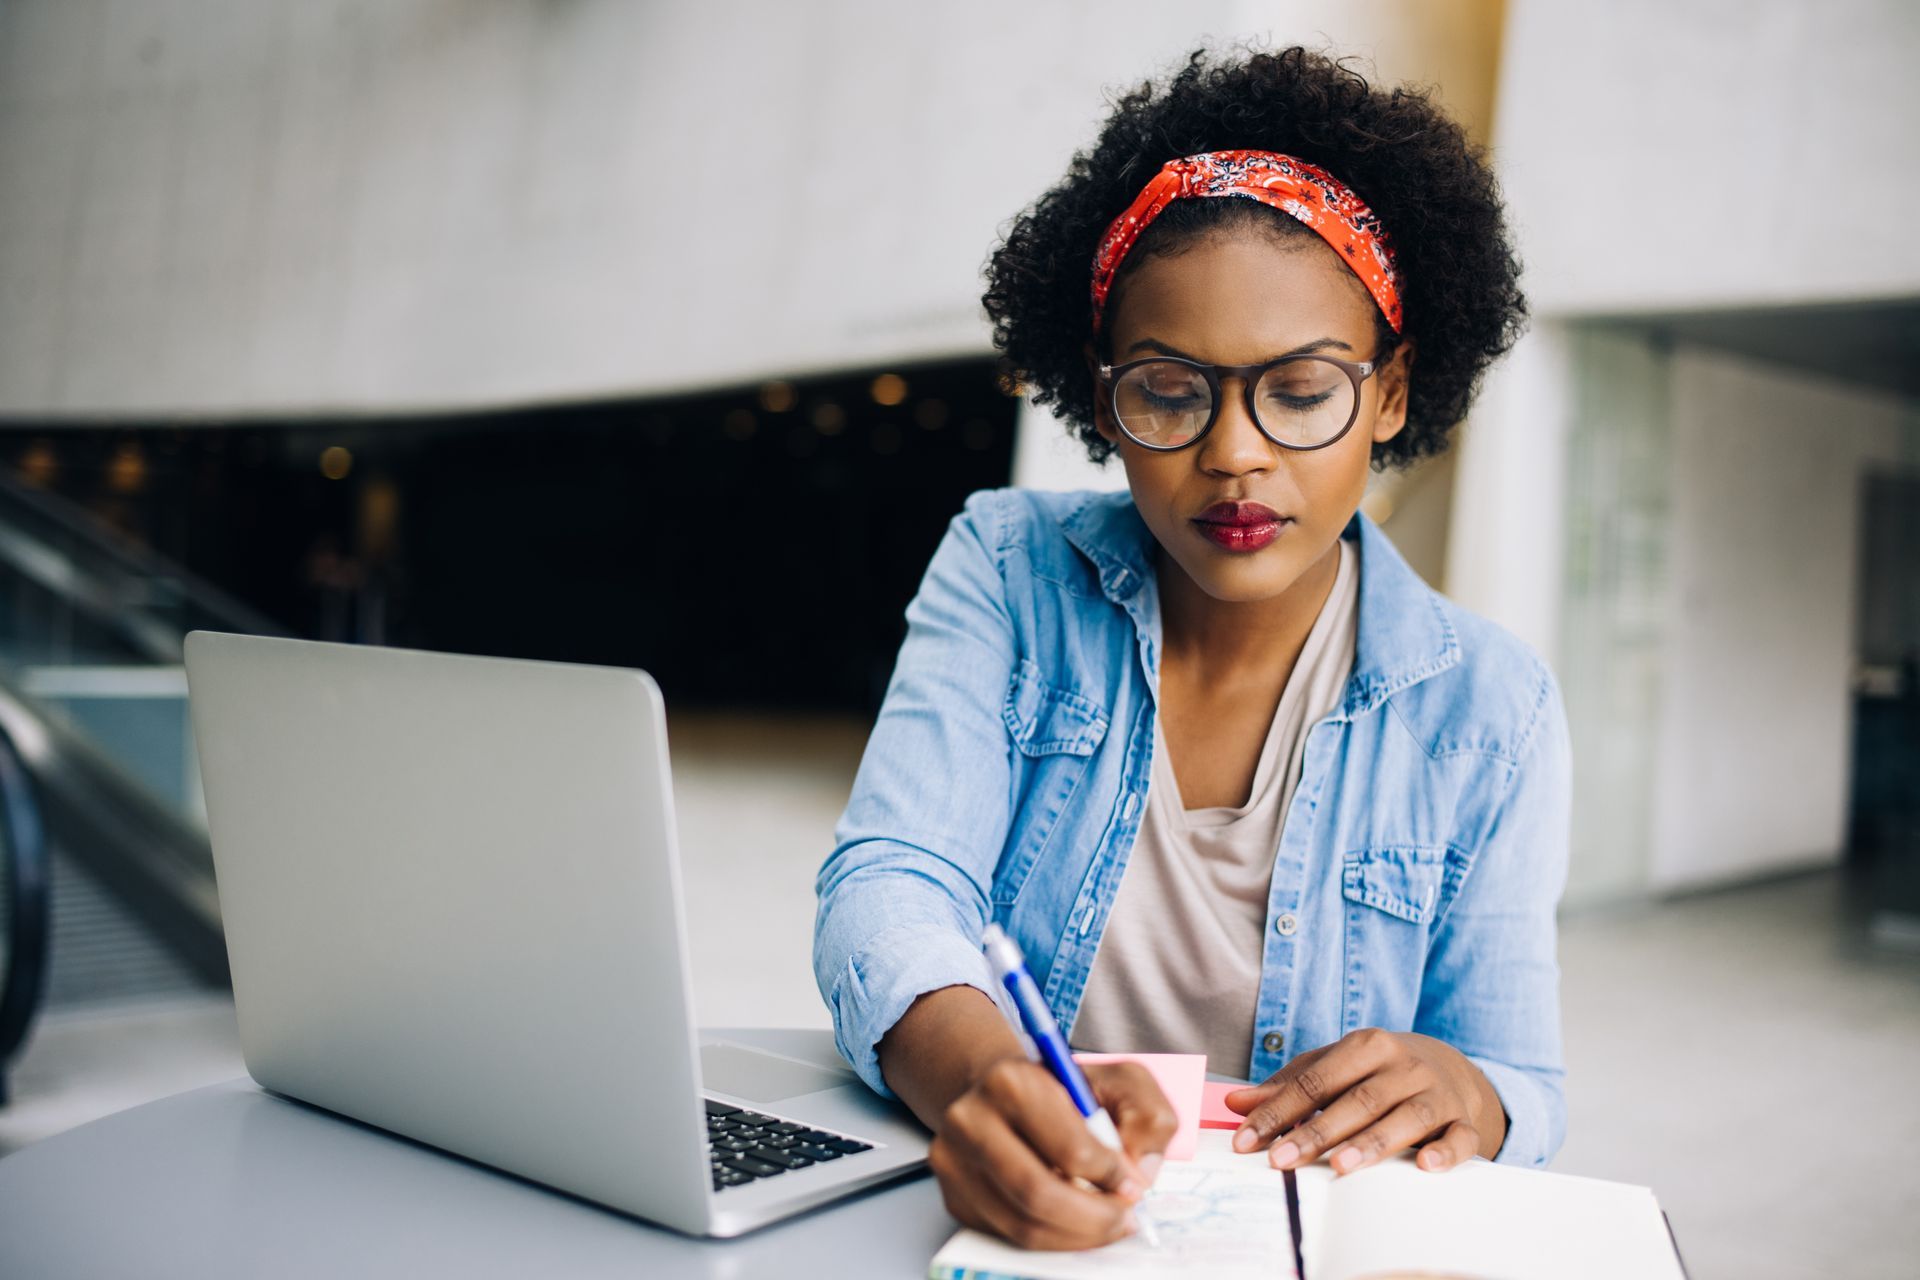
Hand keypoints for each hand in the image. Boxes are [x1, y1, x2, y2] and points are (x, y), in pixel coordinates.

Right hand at [928, 1058, 1178, 1250]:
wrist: (1005, 1093)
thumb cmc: (1066, 1090)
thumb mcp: (1119, 1082)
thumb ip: (1147, 1116)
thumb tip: (1140, 1172)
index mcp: (1010, 1081)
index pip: (1068, 1147)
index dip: (1110, 1175)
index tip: (1133, 1184)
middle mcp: (970, 1120)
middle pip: (1038, 1194)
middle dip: (1094, 1218)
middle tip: (1124, 1217)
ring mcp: (954, 1162)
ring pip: (1022, 1225)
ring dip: (1076, 1236)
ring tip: (1106, 1223)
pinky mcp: (955, 1195)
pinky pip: (1008, 1236)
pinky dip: (1051, 1240)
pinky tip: (1074, 1223)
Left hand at [1223, 1028, 1506, 1174]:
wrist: (1447, 1067)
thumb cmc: (1375, 1071)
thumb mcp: (1333, 1066)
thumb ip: (1287, 1085)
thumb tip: (1237, 1102)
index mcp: (1366, 1045)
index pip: (1315, 1080)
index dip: (1279, 1110)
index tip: (1248, 1140)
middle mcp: (1402, 1065)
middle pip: (1357, 1100)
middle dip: (1316, 1132)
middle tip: (1282, 1160)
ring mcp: (1435, 1093)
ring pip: (1405, 1117)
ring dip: (1373, 1142)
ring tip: (1341, 1166)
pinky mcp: (1462, 1120)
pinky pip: (1459, 1137)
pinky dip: (1446, 1151)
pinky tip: (1426, 1166)